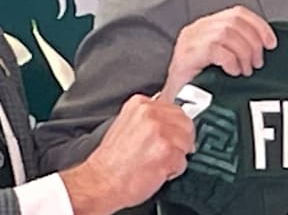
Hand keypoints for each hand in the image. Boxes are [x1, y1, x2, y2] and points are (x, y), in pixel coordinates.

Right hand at [61, 94, 194, 214]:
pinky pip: (183, 162)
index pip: (174, 109)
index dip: (174, 127)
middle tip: (166, 152)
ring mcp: (161, 132)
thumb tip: (170, 120)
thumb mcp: (125, 125)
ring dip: (176, 156)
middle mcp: (151, 114)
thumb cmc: (110, 161)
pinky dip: (173, 171)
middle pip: (186, 123)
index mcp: (140, 104)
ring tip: (156, 162)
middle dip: (180, 140)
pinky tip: (156, 171)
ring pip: (187, 142)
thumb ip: (148, 118)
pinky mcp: (168, 152)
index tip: (171, 135)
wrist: (100, 183)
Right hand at [161, 5, 277, 99]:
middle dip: (253, 42)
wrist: (176, 107)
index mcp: (207, 26)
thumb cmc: (202, 86)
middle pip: (234, 21)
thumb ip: (239, 46)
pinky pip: (214, 48)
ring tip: (245, 71)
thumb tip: (267, 44)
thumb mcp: (223, 60)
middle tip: (256, 63)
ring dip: (243, 53)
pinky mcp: (185, 56)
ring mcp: (189, 42)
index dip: (259, 25)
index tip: (271, 43)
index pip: (238, 13)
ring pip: (226, 33)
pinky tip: (232, 72)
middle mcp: (196, 29)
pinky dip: (230, 60)